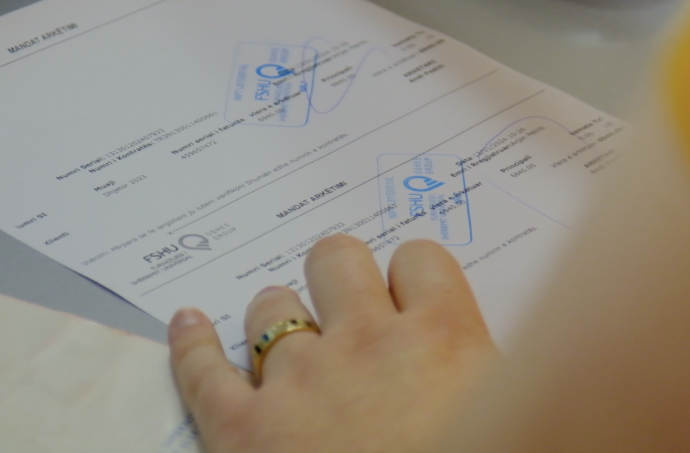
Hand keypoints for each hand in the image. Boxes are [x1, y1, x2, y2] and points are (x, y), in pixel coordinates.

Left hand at [168, 235, 498, 452]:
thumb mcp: (500, 413)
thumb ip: (475, 375)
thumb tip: (460, 360)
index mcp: (443, 340)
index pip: (421, 260)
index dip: (412, 276)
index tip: (407, 295)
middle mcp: (367, 344)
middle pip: (338, 260)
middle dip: (339, 275)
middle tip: (344, 301)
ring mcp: (299, 381)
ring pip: (272, 305)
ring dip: (279, 315)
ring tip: (284, 333)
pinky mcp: (241, 429)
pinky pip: (202, 367)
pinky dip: (192, 343)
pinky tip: (190, 324)